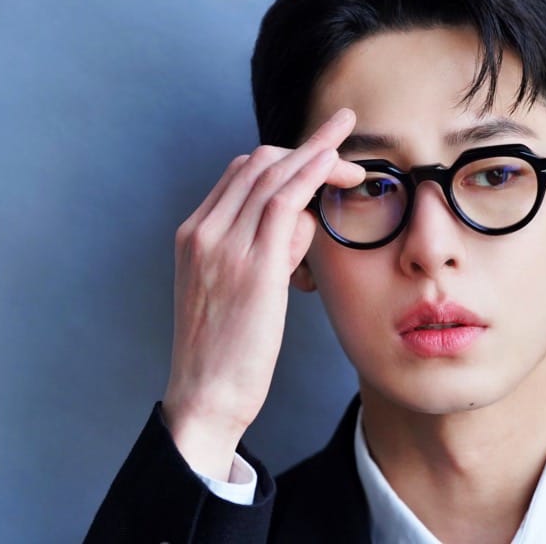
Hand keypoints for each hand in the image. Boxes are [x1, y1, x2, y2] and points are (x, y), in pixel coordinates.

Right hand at [161, 108, 362, 478]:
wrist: (204, 397)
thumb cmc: (225, 355)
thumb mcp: (237, 293)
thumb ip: (266, 252)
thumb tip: (301, 226)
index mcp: (194, 236)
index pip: (240, 175)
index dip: (284, 161)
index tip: (318, 163)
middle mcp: (203, 231)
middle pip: (256, 164)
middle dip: (304, 151)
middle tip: (345, 152)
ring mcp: (224, 245)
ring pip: (273, 175)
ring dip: (317, 155)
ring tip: (351, 149)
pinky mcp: (252, 267)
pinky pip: (284, 202)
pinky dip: (311, 174)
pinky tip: (337, 165)